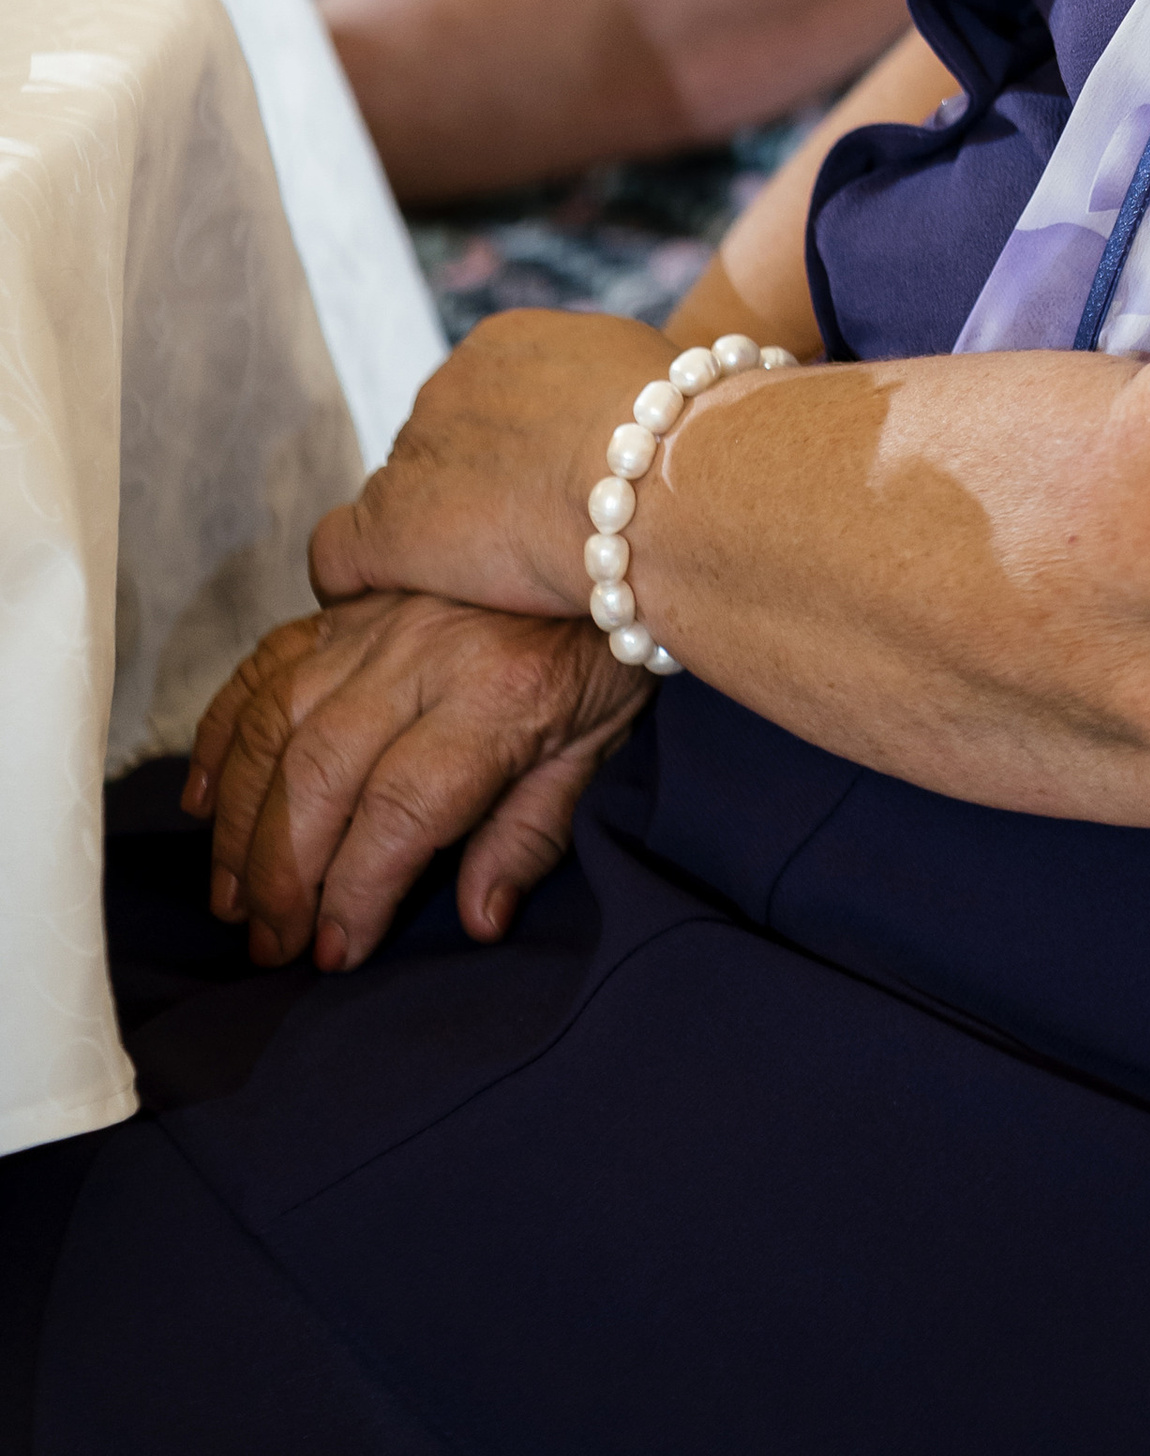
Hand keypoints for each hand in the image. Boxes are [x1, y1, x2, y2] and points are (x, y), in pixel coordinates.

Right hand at [183, 588, 649, 970]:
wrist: (610, 533)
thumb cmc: (605, 654)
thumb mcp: (596, 746)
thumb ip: (531, 834)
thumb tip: (477, 920)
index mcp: (500, 696)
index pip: (403, 808)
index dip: (356, 890)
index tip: (333, 951)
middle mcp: (426, 654)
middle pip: (321, 771)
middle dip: (280, 872)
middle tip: (269, 942)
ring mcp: (379, 622)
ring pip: (276, 721)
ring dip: (238, 817)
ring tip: (230, 896)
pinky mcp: (352, 605)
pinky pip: (266, 663)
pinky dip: (221, 729)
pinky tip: (203, 796)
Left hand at [311, 308, 667, 623]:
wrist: (655, 476)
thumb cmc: (683, 435)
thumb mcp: (661, 385)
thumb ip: (624, 398)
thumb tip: (645, 423)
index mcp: (506, 344)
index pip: (486, 400)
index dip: (515, 452)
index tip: (546, 489)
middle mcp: (448, 385)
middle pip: (442, 446)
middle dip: (475, 492)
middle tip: (522, 543)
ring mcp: (414, 453)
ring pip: (400, 499)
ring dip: (432, 537)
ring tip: (474, 584)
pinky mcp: (390, 524)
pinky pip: (338, 553)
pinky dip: (351, 578)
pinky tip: (376, 602)